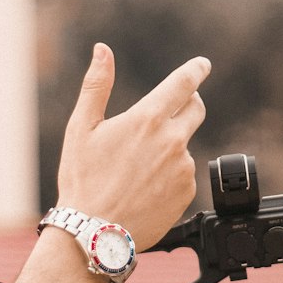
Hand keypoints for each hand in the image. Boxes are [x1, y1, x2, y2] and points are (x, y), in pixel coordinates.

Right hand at [57, 44, 209, 250]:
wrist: (95, 233)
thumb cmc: (83, 181)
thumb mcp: (81, 128)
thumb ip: (96, 85)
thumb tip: (102, 50)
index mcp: (147, 119)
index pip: (183, 84)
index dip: (195, 70)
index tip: (202, 64)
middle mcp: (171, 140)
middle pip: (195, 109)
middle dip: (187, 104)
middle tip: (167, 112)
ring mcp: (182, 168)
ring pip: (184, 145)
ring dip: (169, 146)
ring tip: (137, 168)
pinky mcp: (187, 191)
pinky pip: (183, 174)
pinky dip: (169, 174)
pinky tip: (145, 186)